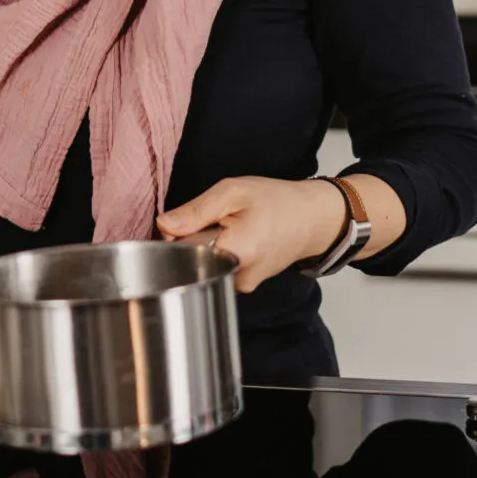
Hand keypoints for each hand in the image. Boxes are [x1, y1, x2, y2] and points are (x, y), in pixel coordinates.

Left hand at [157, 176, 344, 292]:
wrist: (312, 218)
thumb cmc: (276, 201)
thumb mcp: (233, 192)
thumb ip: (196, 210)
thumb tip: (163, 225)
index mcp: (236, 252)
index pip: (182, 253)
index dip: (176, 235)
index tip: (188, 221)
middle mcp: (239, 277)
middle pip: (192, 261)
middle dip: (193, 240)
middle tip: (215, 222)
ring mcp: (243, 285)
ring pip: (204, 266)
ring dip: (207, 247)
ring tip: (228, 229)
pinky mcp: (245, 285)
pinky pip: (218, 269)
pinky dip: (219, 254)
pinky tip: (234, 240)